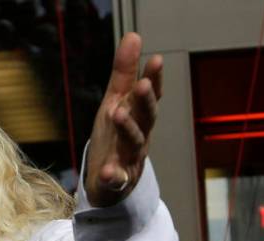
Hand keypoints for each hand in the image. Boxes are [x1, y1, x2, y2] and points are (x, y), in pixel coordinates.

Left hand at [85, 32, 161, 206]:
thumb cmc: (114, 138)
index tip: (155, 60)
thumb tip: (133, 35)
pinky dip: (113, 176)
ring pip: (133, 145)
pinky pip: (116, 180)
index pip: (148, 96)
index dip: (154, 80)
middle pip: (146, 118)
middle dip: (145, 102)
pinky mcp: (116, 181)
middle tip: (141, 84)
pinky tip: (108, 172)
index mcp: (138, 117)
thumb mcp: (116, 102)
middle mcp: (139, 137)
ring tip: (117, 113)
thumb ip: (123, 73)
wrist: (108, 182)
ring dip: (128, 129)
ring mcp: (129, 160)